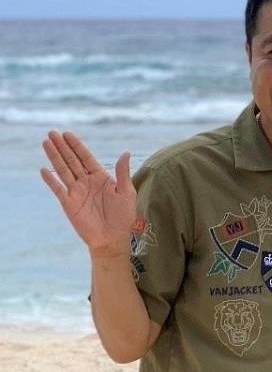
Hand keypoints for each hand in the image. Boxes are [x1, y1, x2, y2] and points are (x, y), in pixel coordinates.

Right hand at [41, 131, 135, 258]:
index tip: (68, 134)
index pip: (86, 157)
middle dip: (62, 146)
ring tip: (46, 143)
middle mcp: (86, 182)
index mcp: (101, 177)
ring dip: (54, 157)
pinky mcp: (68, 203)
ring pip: (63, 170)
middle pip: (72, 160)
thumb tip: (126, 152)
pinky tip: (44, 169)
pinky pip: (58, 189)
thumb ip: (123, 173)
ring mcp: (76, 192)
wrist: (113, 239)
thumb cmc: (123, 217)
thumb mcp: (127, 193)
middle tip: (52, 132)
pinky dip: (51, 180)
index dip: (77, 145)